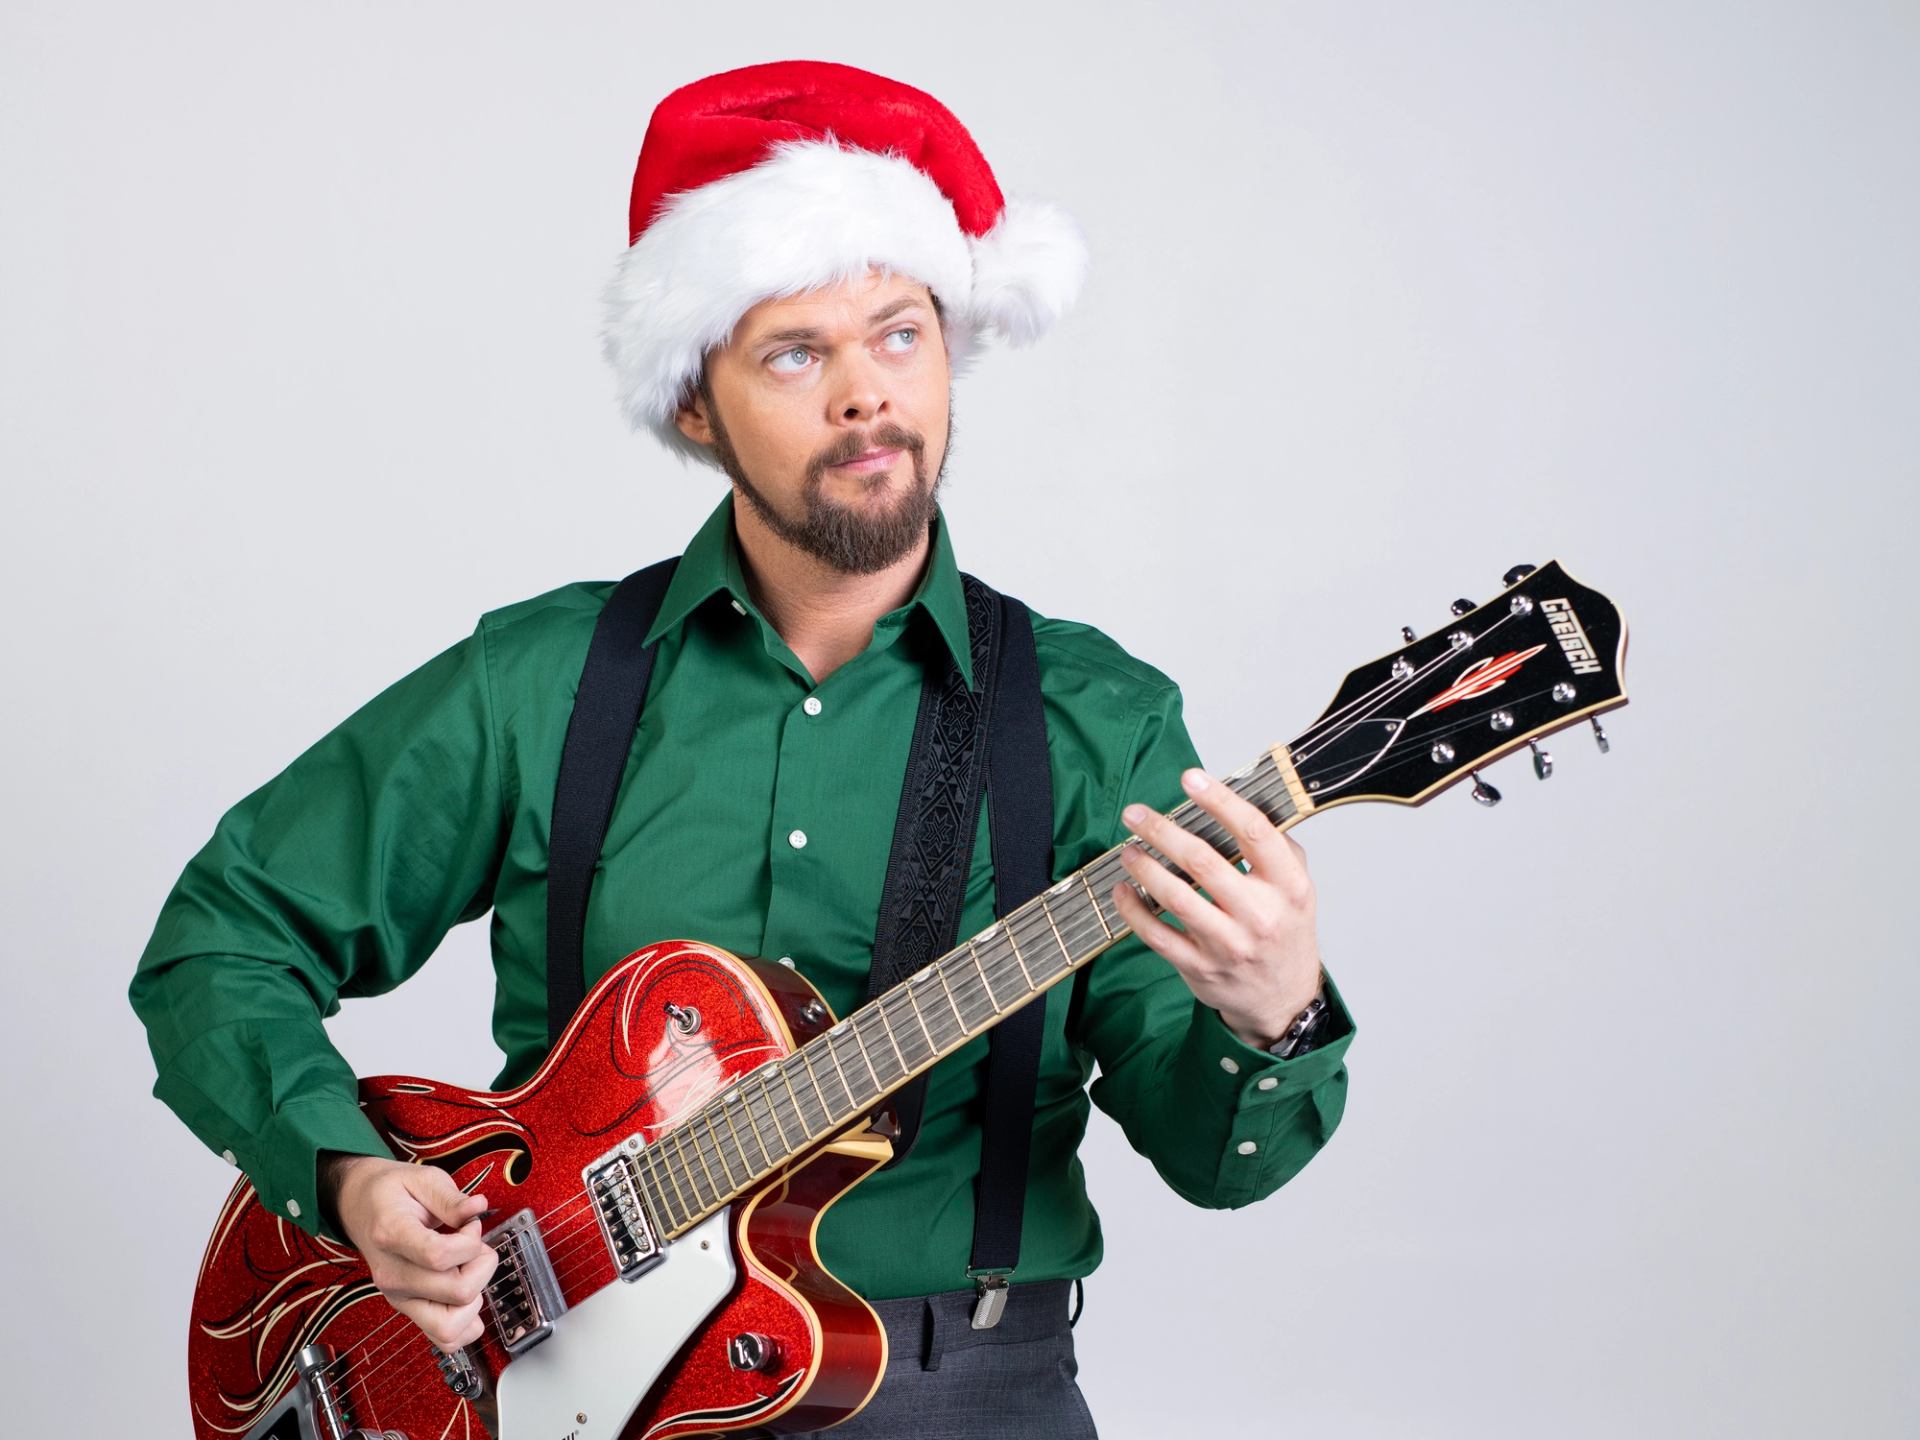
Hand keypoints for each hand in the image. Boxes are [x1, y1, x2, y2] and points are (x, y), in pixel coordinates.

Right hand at [322, 1153, 497, 1350]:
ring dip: (475, 1299)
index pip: (439, 1256)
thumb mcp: (422, 1179)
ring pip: (449, 1328)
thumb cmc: (391, 1194)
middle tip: (475, 1245)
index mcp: (392, 1236)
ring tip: (469, 1270)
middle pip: (457, 1292)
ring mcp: (399, 1297)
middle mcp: (392, 1275)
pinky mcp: (408, 1309)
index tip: (471, 1224)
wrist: (360, 1208)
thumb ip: (451, 1198)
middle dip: (482, 1265)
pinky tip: (467, 1294)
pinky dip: (466, 1324)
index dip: (469, 1241)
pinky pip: (444, 1339)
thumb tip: (478, 1206)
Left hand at [1111, 766, 1323, 1048]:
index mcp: (1289, 886)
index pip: (1254, 833)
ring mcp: (1228, 945)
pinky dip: (1134, 910)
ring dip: (1144, 868)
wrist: (1283, 999)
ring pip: (1175, 898)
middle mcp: (1260, 915)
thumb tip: (1238, 803)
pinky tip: (1123, 890)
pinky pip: (1157, 935)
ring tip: (1128, 849)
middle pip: (1203, 862)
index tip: (1190, 779)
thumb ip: (1276, 848)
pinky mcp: (1201, 968)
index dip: (1220, 801)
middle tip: (1135, 813)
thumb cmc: (1285, 932)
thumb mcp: (1298, 888)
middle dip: (1162, 831)